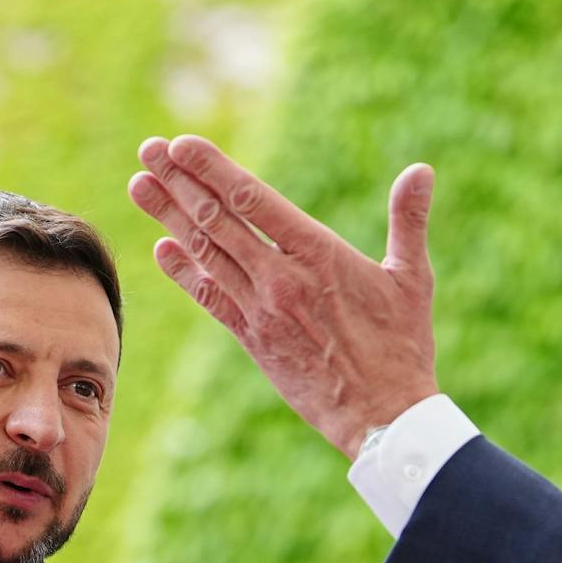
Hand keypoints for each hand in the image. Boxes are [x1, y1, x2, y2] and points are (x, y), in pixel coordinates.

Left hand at [128, 135, 439, 458]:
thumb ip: (409, 220)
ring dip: (169, 217)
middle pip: (217, 220)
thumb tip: (422, 170)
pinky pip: (211, 299)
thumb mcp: (412, 279)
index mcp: (318, 255)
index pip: (252, 199)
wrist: (382, 417)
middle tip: (147, 150)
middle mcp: (281, 278)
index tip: (182, 145)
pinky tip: (161, 250)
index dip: (212, 168)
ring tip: (139, 186)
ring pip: (206, 254)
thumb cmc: (403, 346)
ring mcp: (262, 310)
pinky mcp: (254, 340)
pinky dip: (184, 273)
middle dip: (178, 181)